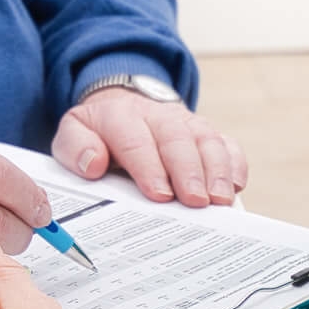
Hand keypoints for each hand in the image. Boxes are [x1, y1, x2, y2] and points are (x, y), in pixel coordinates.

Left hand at [53, 86, 246, 205]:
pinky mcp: (205, 133)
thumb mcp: (73, 135)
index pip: (136, 139)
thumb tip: (95, 164)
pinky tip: (235, 186)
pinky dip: (234, 163)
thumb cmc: (98, 134)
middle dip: (188, 171)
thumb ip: (76, 148)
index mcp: (120, 116)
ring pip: (206, 139)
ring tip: (219, 200)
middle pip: (177, 138)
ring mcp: (185, 122)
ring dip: (216, 170)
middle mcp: (157, 115)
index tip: (159, 194)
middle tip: (195, 201)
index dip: (149, 166)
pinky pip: (226, 143)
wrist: (122, 106)